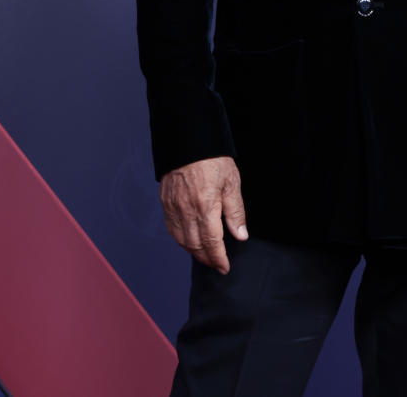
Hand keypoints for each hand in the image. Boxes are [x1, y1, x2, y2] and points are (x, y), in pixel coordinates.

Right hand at [160, 156, 247, 273]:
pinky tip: (188, 240)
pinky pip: (171, 228)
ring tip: (205, 256)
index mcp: (205, 207)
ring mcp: (173, 207)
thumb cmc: (212, 158)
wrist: (188, 139)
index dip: (218, 258)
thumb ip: (235, 211)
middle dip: (207, 258)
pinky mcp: (165, 201)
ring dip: (193, 252)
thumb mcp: (231, 182)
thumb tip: (240, 235)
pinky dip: (180, 239)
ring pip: (181, 240)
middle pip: (195, 245)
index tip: (224, 267)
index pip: (212, 243)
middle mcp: (186, 210)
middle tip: (217, 264)